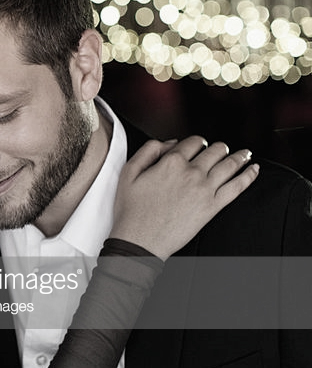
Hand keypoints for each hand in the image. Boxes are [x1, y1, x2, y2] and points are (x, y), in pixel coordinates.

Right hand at [110, 136, 259, 259]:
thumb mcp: (128, 173)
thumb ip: (148, 151)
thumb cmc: (132, 210)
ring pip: (229, 164)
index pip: (193, 142)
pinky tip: (254, 170)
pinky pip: (237, 186)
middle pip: (215, 150)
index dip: (197, 142)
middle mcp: (191, 172)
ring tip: (245, 154)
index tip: (198, 146)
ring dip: (239, 156)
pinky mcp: (213, 206)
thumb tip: (168, 143)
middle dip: (219, 148)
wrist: (140, 240)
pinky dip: (249, 175)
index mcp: (171, 162)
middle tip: (221, 150)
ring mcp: (205, 189)